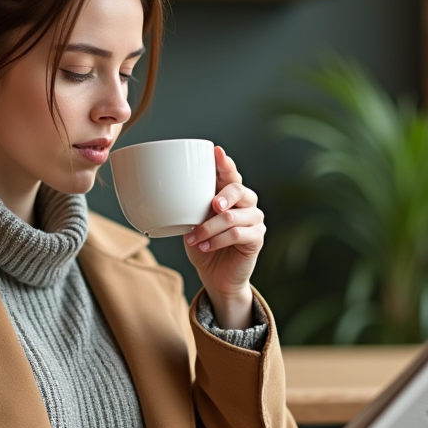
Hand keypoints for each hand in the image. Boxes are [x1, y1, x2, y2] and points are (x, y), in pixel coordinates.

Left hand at [184, 146, 265, 328]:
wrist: (216, 275)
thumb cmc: (203, 245)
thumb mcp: (193, 223)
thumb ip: (191, 207)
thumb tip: (171, 193)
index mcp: (230, 195)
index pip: (230, 174)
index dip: (225, 163)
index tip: (216, 151)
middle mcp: (246, 204)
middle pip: (239, 189)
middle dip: (223, 195)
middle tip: (211, 205)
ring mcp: (254, 220)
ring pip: (233, 216)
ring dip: (209, 228)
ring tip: (195, 239)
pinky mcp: (256, 238)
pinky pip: (237, 234)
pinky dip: (217, 240)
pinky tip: (205, 247)